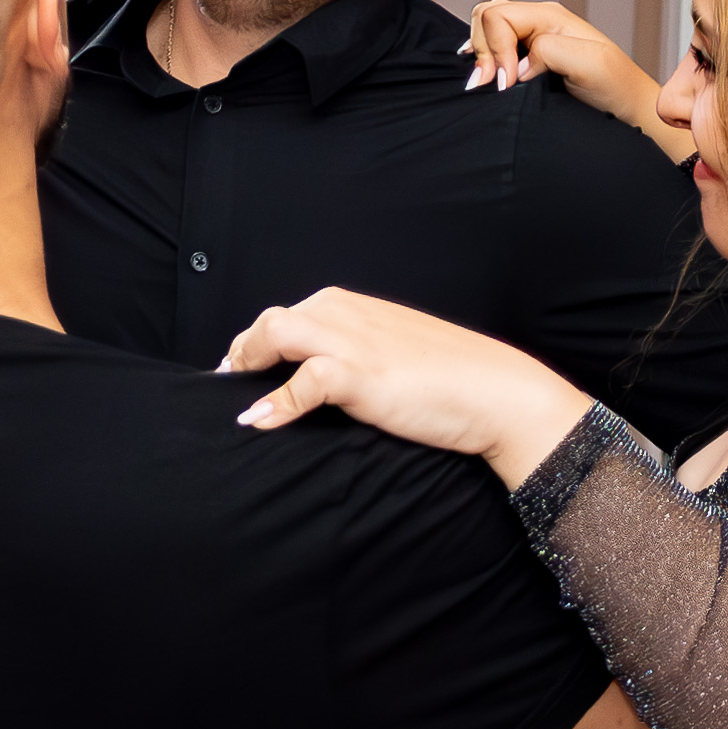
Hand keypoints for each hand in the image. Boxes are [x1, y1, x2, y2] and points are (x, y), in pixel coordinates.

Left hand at [224, 288, 594, 482]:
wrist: (496, 391)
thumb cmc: (449, 379)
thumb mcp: (392, 355)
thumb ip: (355, 355)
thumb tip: (321, 378)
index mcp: (352, 306)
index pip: (286, 315)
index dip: (255, 344)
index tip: (241, 373)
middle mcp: (347, 313)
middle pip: (270, 320)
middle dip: (243, 353)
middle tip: (231, 387)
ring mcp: (353, 341)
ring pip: (277, 333)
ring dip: (249, 363)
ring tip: (237, 395)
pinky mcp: (362, 374)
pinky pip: (304, 380)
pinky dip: (277, 402)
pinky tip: (260, 422)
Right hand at [461, 0, 676, 141]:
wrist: (628, 109)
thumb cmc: (616, 87)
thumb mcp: (588, 63)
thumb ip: (549, 51)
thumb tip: (517, 65)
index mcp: (549, 16)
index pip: (497, 16)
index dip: (495, 50)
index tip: (508, 84)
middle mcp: (537, 22)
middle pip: (486, 16)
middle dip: (482, 49)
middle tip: (493, 85)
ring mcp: (531, 38)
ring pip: (485, 28)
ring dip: (481, 55)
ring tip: (489, 84)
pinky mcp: (527, 58)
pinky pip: (493, 47)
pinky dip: (484, 60)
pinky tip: (488, 78)